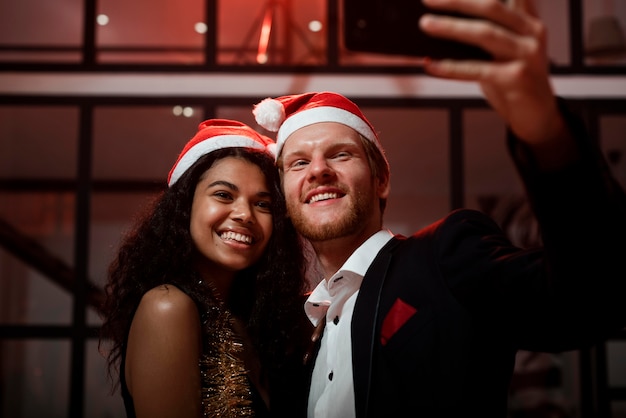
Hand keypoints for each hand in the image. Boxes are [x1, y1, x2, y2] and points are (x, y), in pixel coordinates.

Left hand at [419, 0, 567, 148]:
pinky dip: (453, 67)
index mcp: (529, 21)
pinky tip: (433, 65)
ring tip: (426, 24)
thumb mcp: (504, 51)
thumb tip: (441, 23)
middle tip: (427, 0)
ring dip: (452, 27)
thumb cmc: (513, 80)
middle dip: (457, 1)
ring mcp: (527, 54)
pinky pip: (479, 69)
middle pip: (492, 7)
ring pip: (485, 34)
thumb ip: (487, 32)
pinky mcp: (518, 78)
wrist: (537, 115)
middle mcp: (532, 33)